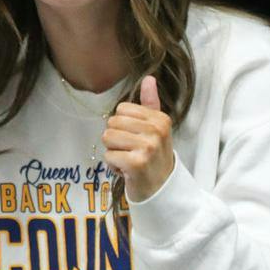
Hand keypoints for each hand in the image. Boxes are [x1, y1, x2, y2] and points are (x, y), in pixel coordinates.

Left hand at [104, 76, 175, 200]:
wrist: (163, 191)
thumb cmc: (154, 157)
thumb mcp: (156, 129)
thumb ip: (150, 103)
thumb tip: (149, 78)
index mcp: (160, 119)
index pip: (121, 109)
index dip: (123, 126)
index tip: (137, 140)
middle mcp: (156, 131)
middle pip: (112, 123)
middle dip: (116, 140)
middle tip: (132, 153)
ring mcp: (147, 147)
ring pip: (107, 138)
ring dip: (114, 153)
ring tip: (129, 161)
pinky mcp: (136, 163)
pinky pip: (108, 156)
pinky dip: (113, 167)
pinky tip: (127, 172)